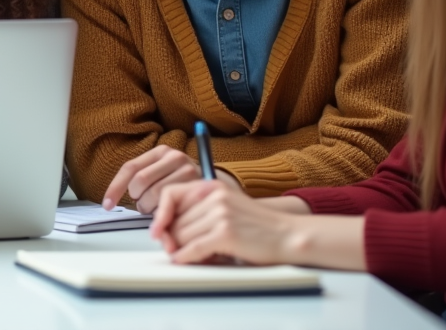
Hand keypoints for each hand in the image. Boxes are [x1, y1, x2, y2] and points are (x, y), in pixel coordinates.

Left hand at [103, 146, 239, 212]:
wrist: (230, 197)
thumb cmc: (192, 191)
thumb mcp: (169, 177)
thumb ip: (149, 180)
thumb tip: (114, 198)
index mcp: (163, 152)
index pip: (130, 168)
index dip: (115, 188)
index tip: (107, 204)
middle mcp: (175, 157)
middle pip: (140, 183)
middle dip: (139, 202)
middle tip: (148, 210)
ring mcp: (189, 170)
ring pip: (154, 196)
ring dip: (153, 212)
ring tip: (164, 214)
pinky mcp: (200, 185)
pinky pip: (172, 207)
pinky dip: (166, 219)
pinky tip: (171, 223)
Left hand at [150, 179, 298, 263]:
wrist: (289, 235)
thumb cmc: (257, 227)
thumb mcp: (225, 208)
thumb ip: (197, 213)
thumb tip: (164, 232)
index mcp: (211, 185)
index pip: (170, 194)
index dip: (160, 215)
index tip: (156, 231)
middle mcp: (214, 195)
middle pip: (174, 221)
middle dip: (174, 240)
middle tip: (181, 251)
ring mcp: (220, 213)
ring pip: (181, 236)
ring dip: (184, 251)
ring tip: (199, 255)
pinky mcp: (225, 232)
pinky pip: (193, 248)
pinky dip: (185, 257)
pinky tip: (186, 260)